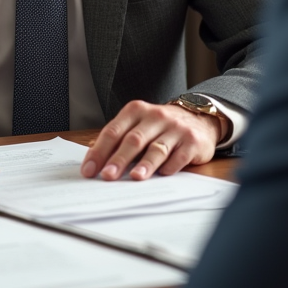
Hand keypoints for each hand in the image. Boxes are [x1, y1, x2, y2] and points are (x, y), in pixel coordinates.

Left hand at [81, 100, 226, 180]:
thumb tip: (92, 158)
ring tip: (135, 177)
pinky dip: (170, 166)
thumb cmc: (160, 126)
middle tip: (107, 176)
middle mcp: (155, 117)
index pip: (113, 131)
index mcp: (136, 111)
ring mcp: (175, 128)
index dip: (99, 151)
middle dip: (119, 159)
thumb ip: (118, 138)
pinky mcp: (192, 141)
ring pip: (156, 148)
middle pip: (133, 139)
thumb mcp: (138, 124)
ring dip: (145, 164)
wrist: (198, 118)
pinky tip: (162, 175)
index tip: (89, 170)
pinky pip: (179, 156)